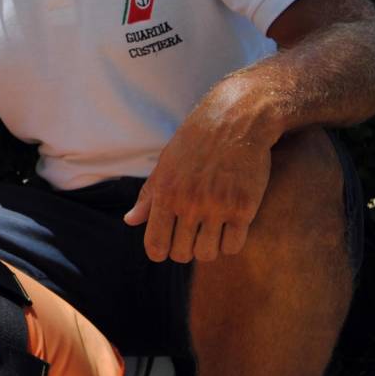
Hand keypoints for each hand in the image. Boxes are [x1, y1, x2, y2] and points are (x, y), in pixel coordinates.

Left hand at [123, 83, 275, 262]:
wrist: (234, 121)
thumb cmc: (195, 143)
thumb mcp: (165, 165)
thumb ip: (148, 196)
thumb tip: (130, 221)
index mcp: (166, 192)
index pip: (155, 244)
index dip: (159, 251)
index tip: (166, 247)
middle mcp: (190, 203)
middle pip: (182, 254)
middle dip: (185, 250)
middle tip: (191, 235)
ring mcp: (218, 207)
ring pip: (207, 254)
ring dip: (208, 247)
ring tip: (210, 231)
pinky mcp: (244, 208)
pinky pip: (233, 246)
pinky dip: (230, 242)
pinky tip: (229, 227)